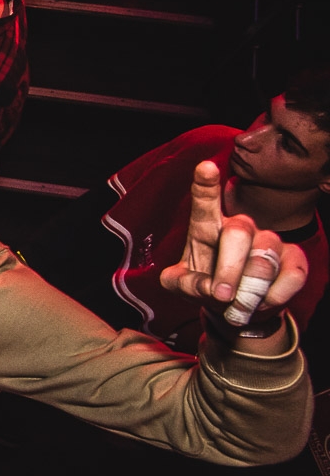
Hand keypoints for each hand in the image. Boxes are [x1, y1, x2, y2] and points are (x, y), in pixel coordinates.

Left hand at [160, 162, 307, 327]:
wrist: (236, 307)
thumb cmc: (205, 286)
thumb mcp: (182, 286)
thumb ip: (184, 284)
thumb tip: (208, 288)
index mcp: (206, 227)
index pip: (205, 203)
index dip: (206, 185)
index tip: (205, 168)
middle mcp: (239, 226)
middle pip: (238, 233)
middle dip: (229, 269)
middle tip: (221, 296)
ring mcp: (268, 240)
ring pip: (265, 257)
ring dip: (250, 289)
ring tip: (238, 304)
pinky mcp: (294, 258)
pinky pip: (290, 275)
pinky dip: (273, 296)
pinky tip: (262, 301)